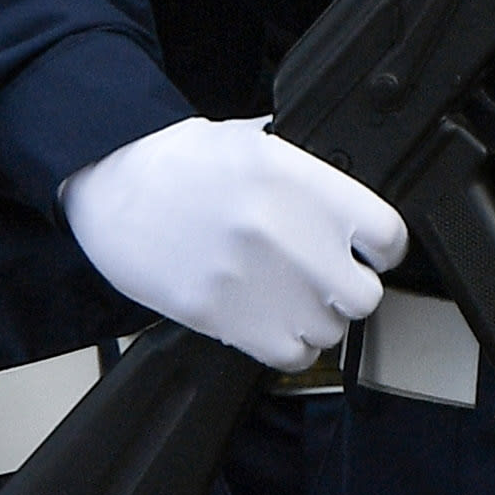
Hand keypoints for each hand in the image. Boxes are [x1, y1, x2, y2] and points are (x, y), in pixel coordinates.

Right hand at [61, 116, 405, 368]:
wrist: (107, 197)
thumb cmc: (169, 165)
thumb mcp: (244, 140)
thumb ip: (301, 165)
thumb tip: (345, 180)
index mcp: (297, 179)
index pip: (387, 235)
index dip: (381, 245)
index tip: (368, 248)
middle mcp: (287, 234)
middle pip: (365, 293)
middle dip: (348, 286)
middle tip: (323, 274)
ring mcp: (260, 284)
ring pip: (330, 329)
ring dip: (316, 317)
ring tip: (287, 294)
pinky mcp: (230, 321)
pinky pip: (294, 354)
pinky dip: (288, 343)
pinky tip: (268, 317)